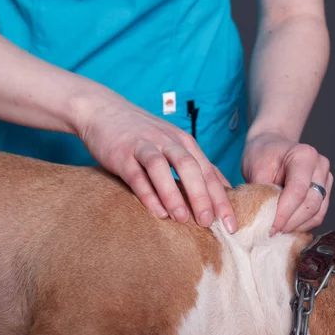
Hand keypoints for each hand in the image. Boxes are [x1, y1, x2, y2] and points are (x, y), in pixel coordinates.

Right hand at [76, 96, 236, 233]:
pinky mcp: (122, 153)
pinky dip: (147, 193)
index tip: (231, 224)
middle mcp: (168, 142)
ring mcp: (144, 146)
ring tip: (182, 219)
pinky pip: (136, 174)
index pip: (209, 172)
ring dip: (174, 194)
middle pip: (190, 168)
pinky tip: (156, 211)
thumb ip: (194, 166)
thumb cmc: (143, 134)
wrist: (103, 110)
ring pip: (163, 168)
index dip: (221, 199)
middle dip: (202, 197)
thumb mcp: (173, 144)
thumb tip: (222, 192)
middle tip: (209, 223)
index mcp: (185, 143)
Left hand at [241, 132, 332, 233]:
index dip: (284, 213)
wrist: (271, 146)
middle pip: (311, 204)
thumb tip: (264, 220)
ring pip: (318, 212)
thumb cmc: (262, 155)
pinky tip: (287, 227)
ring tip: (278, 231)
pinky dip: (303, 224)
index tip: (270, 227)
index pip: (298, 191)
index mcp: (304, 156)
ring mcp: (326, 179)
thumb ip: (262, 193)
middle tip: (271, 232)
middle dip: (291, 222)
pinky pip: (318, 215)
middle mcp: (320, 166)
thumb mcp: (255, 169)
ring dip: (297, 226)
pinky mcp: (325, 191)